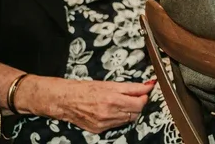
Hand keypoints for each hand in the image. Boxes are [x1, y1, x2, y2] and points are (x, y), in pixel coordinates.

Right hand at [21, 76, 152, 133]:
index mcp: (113, 99)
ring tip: (122, 103)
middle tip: (134, 97)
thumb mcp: (111, 84)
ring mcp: (104, 123)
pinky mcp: (99, 130)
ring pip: (127, 120)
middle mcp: (109, 113)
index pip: (140, 103)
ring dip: (129, 112)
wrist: (66, 100)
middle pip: (136, 113)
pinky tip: (113, 111)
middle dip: (138, 104)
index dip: (144, 97)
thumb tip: (149, 86)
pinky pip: (117, 125)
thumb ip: (132, 87)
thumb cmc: (87, 89)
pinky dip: (119, 118)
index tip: (143, 92)